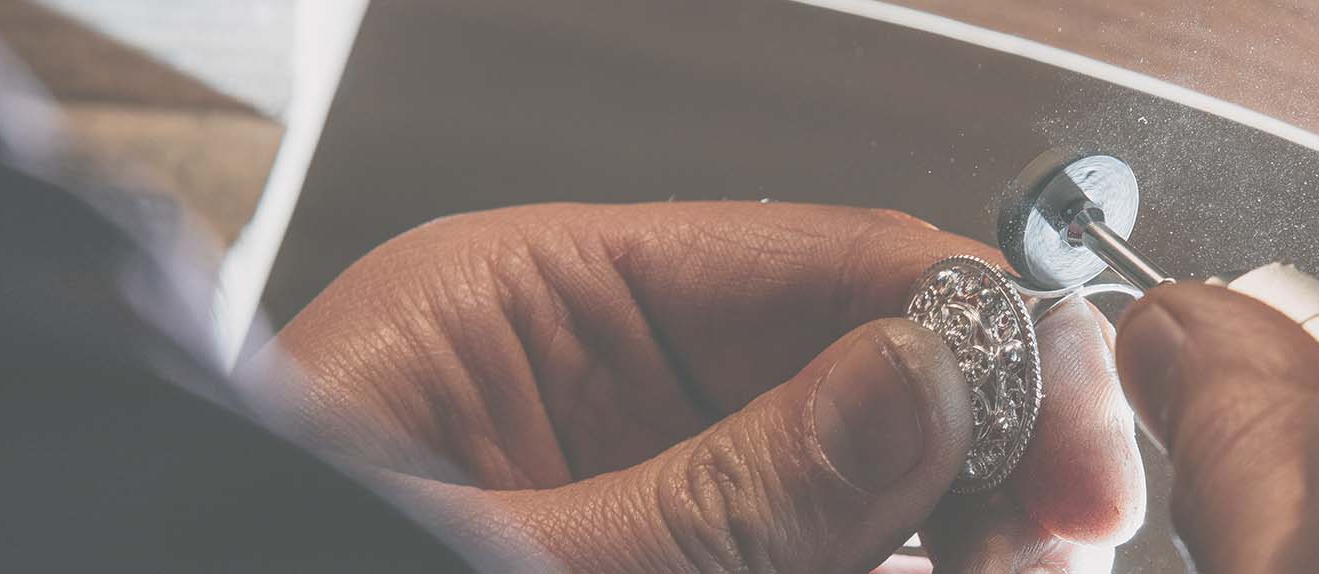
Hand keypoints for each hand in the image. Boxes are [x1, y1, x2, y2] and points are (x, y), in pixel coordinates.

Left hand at [246, 203, 1144, 571]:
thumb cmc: (249, 568)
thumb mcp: (519, 550)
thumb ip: (733, 483)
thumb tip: (931, 374)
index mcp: (532, 303)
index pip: (808, 258)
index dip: (971, 323)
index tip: (1069, 419)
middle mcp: (596, 379)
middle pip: (854, 363)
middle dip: (983, 435)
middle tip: (1069, 526)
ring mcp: (636, 478)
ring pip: (854, 468)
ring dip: (957, 515)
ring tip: (1022, 565)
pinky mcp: (656, 549)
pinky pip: (805, 539)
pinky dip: (890, 561)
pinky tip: (956, 572)